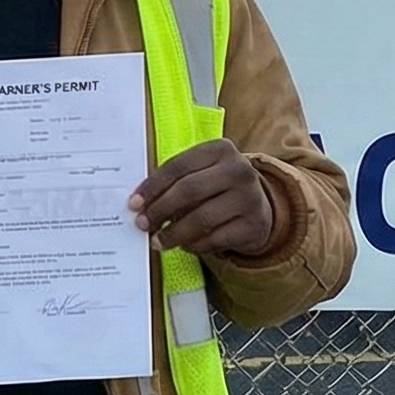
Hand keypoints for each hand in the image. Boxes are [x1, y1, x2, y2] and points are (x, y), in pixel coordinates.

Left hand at [126, 140, 273, 258]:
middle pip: (188, 190)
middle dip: (160, 210)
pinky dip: (194, 245)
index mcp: (220, 149)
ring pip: (201, 218)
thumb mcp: (202, 173)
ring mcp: (250, 197)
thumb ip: (175, 181)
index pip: (178, 166)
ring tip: (158, 241)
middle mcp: (239, 169)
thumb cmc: (217, 188)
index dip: (152, 186)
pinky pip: (215, 239)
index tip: (134, 204)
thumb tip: (139, 204)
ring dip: (173, 233)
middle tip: (142, 224)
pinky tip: (184, 245)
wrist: (260, 207)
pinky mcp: (254, 225)